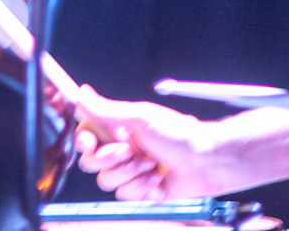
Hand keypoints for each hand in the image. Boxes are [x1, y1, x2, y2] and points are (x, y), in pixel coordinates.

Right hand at [75, 85, 224, 199]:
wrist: (206, 162)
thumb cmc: (180, 134)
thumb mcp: (141, 117)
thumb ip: (106, 110)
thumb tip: (82, 93)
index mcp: (122, 127)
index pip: (87, 135)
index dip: (85, 142)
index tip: (90, 142)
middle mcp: (125, 148)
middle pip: (91, 163)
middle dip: (111, 159)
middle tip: (130, 149)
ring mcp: (132, 170)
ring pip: (107, 181)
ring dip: (130, 174)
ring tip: (152, 165)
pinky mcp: (141, 189)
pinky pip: (125, 195)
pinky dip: (142, 188)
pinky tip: (159, 180)